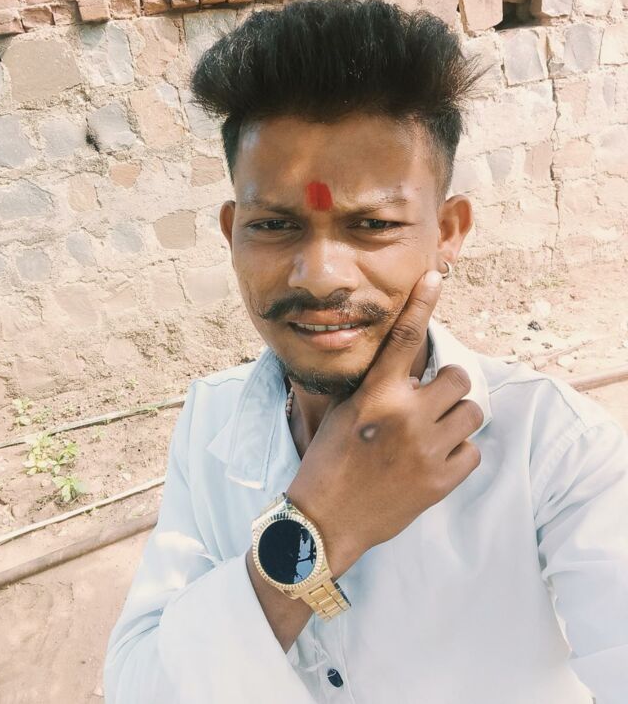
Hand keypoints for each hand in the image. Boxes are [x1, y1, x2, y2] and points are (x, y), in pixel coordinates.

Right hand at [286, 269, 482, 574]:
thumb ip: (378, 386)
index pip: (405, 336)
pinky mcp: (441, 481)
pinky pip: (473, 451)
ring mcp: (426, 449)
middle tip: (433, 400)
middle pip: (459, 377)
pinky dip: (459, 453)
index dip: (422, 302)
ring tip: (434, 433)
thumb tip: (408, 366)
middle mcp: (405, 415)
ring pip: (472, 412)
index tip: (435, 277)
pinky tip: (435, 460)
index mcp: (375, 394)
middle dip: (449, 386)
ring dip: (457, 419)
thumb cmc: (328, 461)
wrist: (324, 521)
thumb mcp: (344, 411)